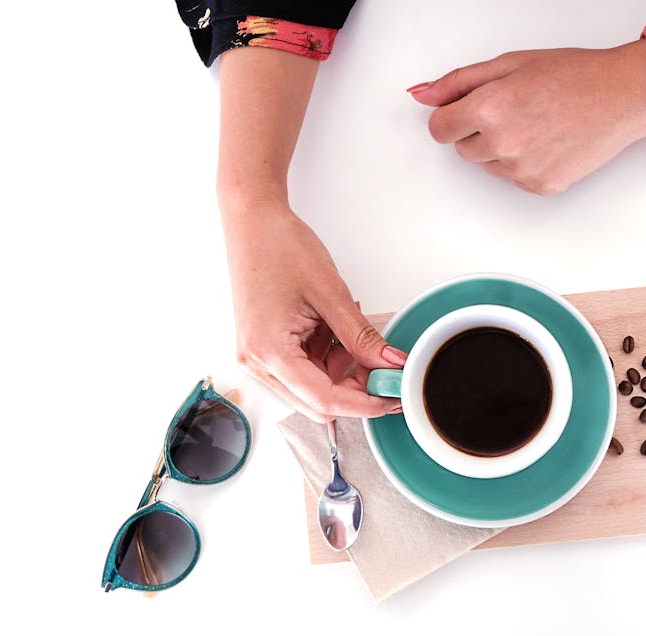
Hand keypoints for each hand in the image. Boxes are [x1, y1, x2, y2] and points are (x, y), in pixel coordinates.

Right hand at [219, 200, 404, 420]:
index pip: (324, 399)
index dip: (364, 404)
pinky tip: (336, 330)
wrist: (252, 221)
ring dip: (342, 371)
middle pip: (317, 402)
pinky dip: (329, 357)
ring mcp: (259, 357)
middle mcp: (258, 362)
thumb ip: (362, 336)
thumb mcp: (331, 293)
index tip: (393, 399)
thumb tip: (390, 363)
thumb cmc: (279, 247)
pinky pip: (304, 369)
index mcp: (269, 351)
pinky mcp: (265, 348)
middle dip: (355, 391)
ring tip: (354, 332)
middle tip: (386, 370)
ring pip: (312, 388)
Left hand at [409, 41, 645, 194]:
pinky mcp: (541, 186)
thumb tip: (422, 95)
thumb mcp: (511, 64)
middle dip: (478, 131)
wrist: (622, 97)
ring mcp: (522, 170)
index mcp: (490, 108)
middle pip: (462, 150)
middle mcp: (503, 143)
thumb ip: (459, 82)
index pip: (439, 129)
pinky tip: (548, 141)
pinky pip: (514, 179)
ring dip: (502, 148)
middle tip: (515, 110)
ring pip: (488, 166)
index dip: (452, 117)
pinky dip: (525, 163)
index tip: (469, 109)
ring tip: (536, 124)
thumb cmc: (574, 75)